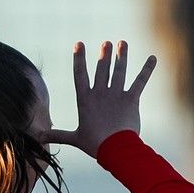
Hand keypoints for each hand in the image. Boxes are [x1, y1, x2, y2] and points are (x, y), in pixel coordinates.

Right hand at [42, 39, 156, 155]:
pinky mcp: (131, 99)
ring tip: (122, 43)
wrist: (115, 149)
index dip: (79, 58)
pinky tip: (153, 58)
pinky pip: (140, 81)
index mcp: (85, 100)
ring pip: (119, 71)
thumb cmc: (95, 145)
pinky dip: (147, 69)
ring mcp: (116, 95)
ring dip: (122, 56)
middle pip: (102, 69)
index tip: (79, 44)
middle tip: (106, 43)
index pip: (80, 74)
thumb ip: (58, 135)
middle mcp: (100, 93)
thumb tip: (40, 137)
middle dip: (104, 54)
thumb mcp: (74, 138)